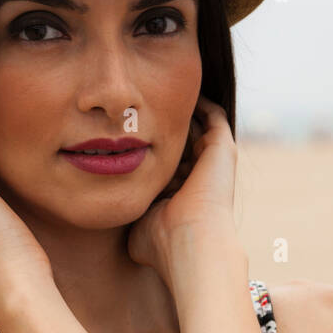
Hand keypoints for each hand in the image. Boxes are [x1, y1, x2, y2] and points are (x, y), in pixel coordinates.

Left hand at [126, 96, 237, 283]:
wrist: (189, 242)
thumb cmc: (160, 241)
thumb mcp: (136, 223)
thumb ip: (128, 210)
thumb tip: (110, 207)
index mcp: (180, 193)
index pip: (164, 163)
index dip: (144, 147)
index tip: (121, 130)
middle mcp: (198, 175)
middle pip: (180, 141)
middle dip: (159, 123)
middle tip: (134, 104)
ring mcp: (212, 161)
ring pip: (196, 125)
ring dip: (176, 109)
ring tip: (152, 91)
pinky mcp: (222, 147)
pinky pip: (212, 113)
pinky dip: (197, 101)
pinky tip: (173, 90)